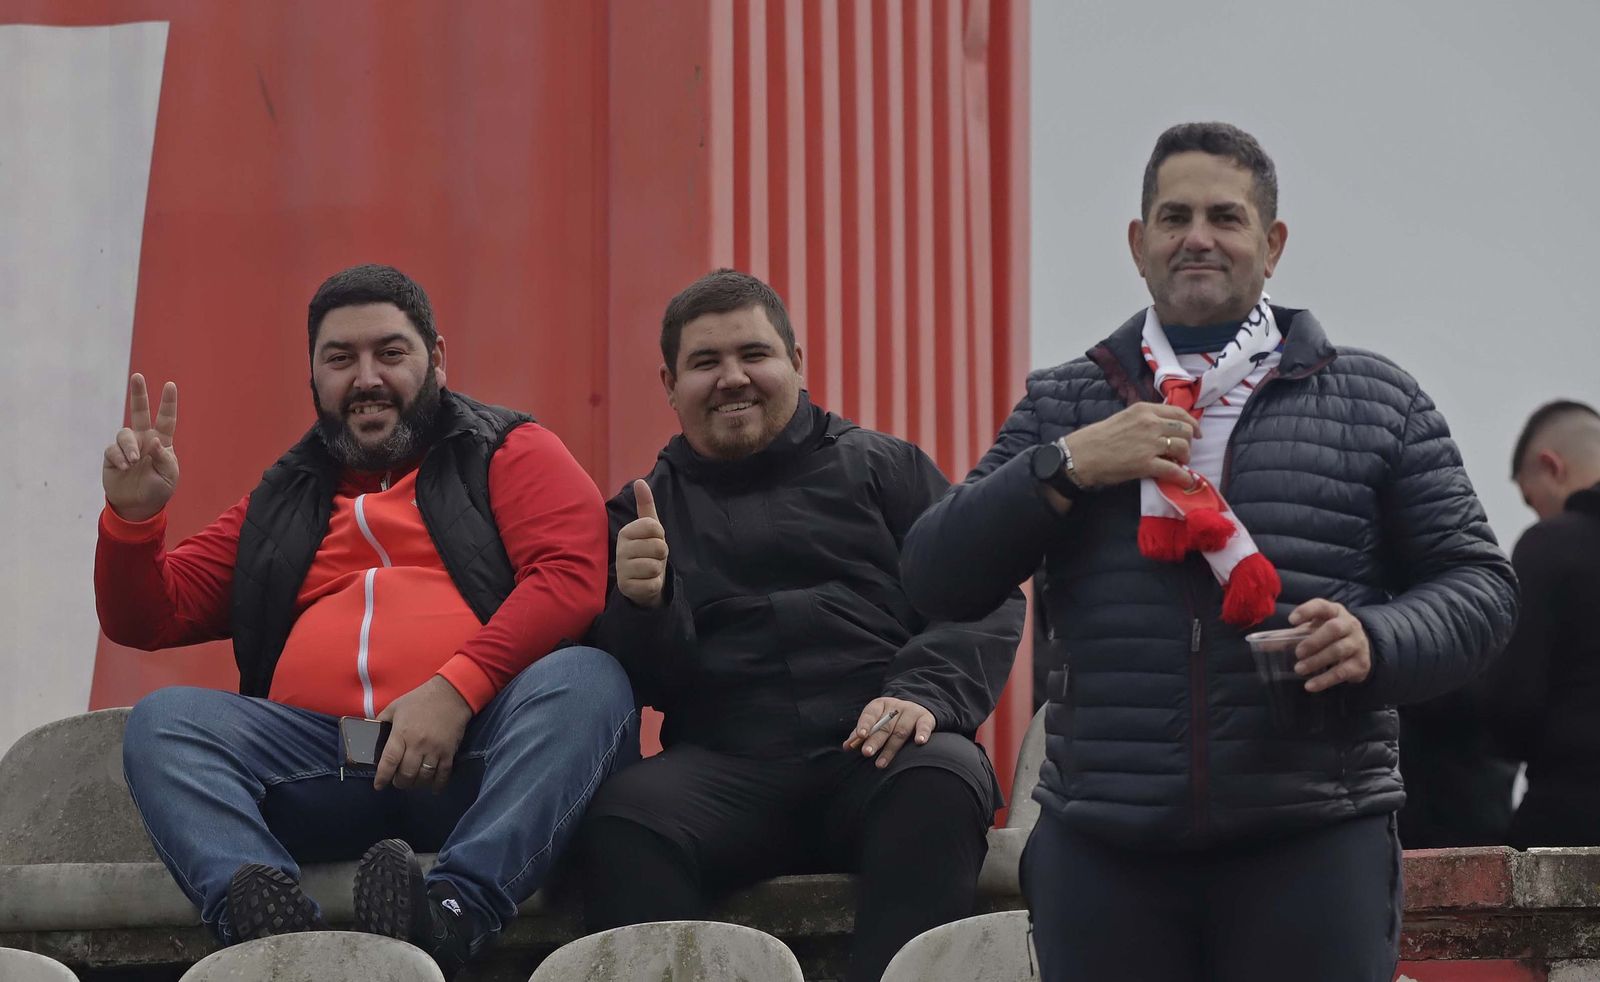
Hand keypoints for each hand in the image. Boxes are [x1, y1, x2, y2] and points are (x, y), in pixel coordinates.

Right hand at [102, 374, 179, 521]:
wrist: (138, 506)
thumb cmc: (158, 488)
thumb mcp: (168, 475)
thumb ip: (164, 458)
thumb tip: (155, 440)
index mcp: (162, 442)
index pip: (166, 419)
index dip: (168, 403)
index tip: (170, 385)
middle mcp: (144, 440)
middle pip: (140, 412)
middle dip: (139, 394)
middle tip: (138, 376)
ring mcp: (127, 447)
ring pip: (124, 433)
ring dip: (130, 446)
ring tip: (134, 461)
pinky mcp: (113, 456)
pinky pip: (113, 449)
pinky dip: (120, 457)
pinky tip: (125, 467)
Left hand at [374, 675, 472, 792]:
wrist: (451, 694)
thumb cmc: (420, 699)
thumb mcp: (395, 707)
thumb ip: (381, 722)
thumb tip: (370, 736)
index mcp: (401, 733)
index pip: (389, 761)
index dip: (382, 777)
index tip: (378, 785)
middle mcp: (417, 744)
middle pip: (406, 774)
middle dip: (399, 782)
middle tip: (397, 781)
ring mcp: (435, 750)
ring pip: (423, 777)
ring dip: (416, 784)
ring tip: (413, 782)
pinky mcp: (449, 752)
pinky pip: (443, 774)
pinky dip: (437, 785)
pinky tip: (433, 788)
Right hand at [616, 479, 668, 607]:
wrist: (642, 580)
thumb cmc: (647, 550)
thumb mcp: (649, 528)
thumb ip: (646, 505)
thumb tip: (640, 481)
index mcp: (626, 532)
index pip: (654, 527)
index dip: (661, 535)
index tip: (654, 539)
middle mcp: (620, 549)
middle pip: (659, 547)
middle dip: (661, 554)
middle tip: (652, 557)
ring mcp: (622, 569)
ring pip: (655, 566)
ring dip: (658, 570)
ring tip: (649, 569)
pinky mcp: (626, 588)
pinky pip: (652, 584)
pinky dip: (654, 584)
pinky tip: (646, 582)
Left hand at [842, 697, 935, 768]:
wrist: (917, 709)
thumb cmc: (891, 720)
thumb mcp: (876, 722)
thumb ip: (861, 734)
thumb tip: (847, 746)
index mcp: (880, 705)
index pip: (870, 714)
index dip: (865, 724)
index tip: (860, 736)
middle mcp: (896, 707)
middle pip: (884, 726)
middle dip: (874, 741)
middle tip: (866, 753)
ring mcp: (911, 712)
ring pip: (901, 731)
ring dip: (891, 748)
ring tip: (880, 763)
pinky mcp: (925, 718)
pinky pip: (924, 726)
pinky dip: (922, 733)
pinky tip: (919, 742)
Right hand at [1062, 403, 1198, 488]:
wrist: (1082, 455)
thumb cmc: (1098, 437)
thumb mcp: (1124, 418)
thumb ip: (1145, 420)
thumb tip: (1164, 428)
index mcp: (1144, 410)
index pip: (1179, 413)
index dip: (1192, 424)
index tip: (1195, 433)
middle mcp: (1150, 423)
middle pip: (1185, 430)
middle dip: (1189, 442)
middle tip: (1183, 452)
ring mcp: (1150, 443)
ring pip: (1183, 447)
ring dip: (1185, 458)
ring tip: (1179, 464)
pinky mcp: (1147, 464)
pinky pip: (1174, 470)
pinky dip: (1184, 477)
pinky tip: (1186, 481)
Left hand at [1289, 599, 1371, 692]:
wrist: (1361, 650)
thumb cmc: (1329, 636)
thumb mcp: (1312, 631)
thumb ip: (1289, 637)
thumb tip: (1261, 644)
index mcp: (1334, 612)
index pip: (1322, 606)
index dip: (1307, 611)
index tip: (1291, 621)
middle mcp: (1349, 625)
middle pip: (1334, 629)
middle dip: (1314, 641)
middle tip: (1297, 652)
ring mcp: (1357, 644)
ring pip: (1339, 650)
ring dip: (1317, 660)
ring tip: (1299, 669)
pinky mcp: (1360, 664)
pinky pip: (1343, 672)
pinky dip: (1325, 679)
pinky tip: (1310, 685)